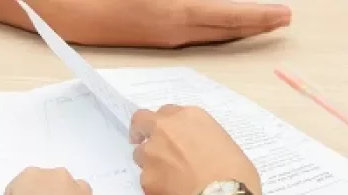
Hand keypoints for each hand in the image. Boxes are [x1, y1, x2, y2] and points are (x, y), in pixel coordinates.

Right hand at [25, 0, 290, 46]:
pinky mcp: (153, 38)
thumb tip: (205, 2)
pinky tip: (220, 25)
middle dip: (256, 24)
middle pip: (226, 30)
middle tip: (282, 19)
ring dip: (237, 27)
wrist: (61, 9)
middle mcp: (175, 31)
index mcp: (177, 11)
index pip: (230, 15)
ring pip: (211, 34)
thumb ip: (186, 0)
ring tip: (259, 22)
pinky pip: (195, 35)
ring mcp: (164, 38)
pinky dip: (216, 28)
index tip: (285, 14)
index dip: (259, 15)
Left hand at [129, 105, 260, 194]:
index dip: (168, 124)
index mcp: (188, 117)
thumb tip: (196, 151)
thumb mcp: (223, 142)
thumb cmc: (235, 171)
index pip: (167, 112)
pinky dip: (156, 185)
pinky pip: (147, 179)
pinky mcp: (146, 179)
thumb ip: (201, 139)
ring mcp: (151, 154)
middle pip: (141, 121)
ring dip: (150, 161)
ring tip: (167, 177)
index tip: (171, 134)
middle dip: (142, 130)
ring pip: (140, 153)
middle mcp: (164, 130)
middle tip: (148, 143)